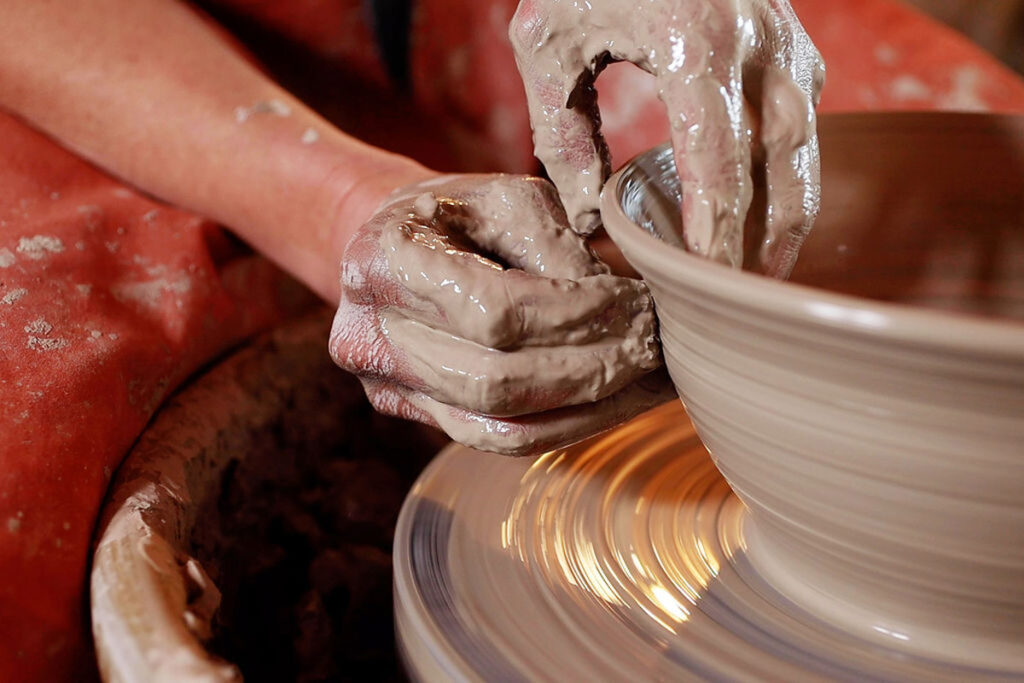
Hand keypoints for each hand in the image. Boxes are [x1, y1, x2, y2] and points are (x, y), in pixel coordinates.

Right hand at [330, 174, 672, 454]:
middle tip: (656, 344)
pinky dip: (567, 427)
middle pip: (499, 380)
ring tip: (652, 379)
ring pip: (502, 425)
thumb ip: (554, 246)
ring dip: (590, 408)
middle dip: (593, 367)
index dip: (577, 317)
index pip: (497, 312)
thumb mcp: (504, 197)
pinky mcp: (418, 416)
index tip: (639, 304)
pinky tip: (617, 402)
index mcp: (381, 262)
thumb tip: (615, 309)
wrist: (393, 245)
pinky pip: (499, 440)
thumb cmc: (456, 213)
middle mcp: (369, 336)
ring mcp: (388, 387)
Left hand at [510, 0, 824, 275]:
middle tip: (744, 298)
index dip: (717, 227)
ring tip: (759, 274)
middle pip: (782, 164)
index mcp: (693, 37)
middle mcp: (758, 40)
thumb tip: (590, 214)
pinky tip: (761, 217)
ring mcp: (788, 41)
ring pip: (806, 150)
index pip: (718, 157)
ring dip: (788, 215)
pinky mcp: (796, 46)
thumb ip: (560, 130)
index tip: (705, 279)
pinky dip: (788, 177)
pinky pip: (804, 125)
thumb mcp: (548, 40)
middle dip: (767, 238)